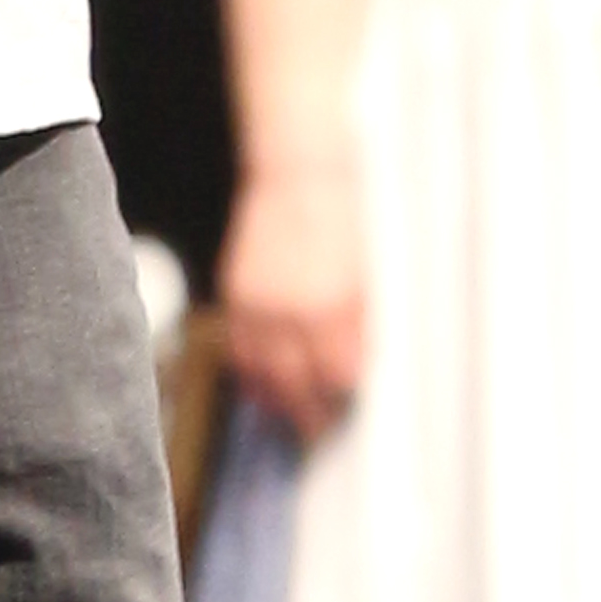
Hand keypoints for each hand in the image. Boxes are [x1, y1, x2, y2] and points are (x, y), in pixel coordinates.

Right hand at [219, 164, 366, 439]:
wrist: (303, 172)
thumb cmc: (343, 220)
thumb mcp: (364, 279)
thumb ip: (357, 329)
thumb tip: (352, 372)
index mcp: (335, 312)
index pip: (334, 381)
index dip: (335, 407)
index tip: (336, 418)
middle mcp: (294, 313)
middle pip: (294, 386)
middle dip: (303, 414)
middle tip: (309, 429)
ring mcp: (260, 303)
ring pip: (259, 372)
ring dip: (271, 397)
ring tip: (282, 410)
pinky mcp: (236, 290)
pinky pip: (236, 344)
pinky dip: (246, 365)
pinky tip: (258, 373)